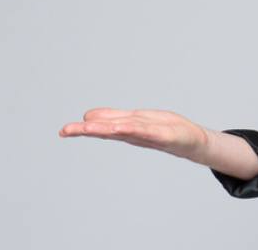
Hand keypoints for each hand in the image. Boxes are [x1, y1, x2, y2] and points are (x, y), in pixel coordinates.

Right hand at [59, 107, 211, 162]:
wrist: (193, 141)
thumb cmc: (164, 130)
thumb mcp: (135, 121)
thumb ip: (113, 118)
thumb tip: (88, 116)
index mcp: (127, 128)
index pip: (103, 126)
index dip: (84, 128)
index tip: (63, 130)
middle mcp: (135, 132)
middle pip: (109, 129)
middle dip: (88, 129)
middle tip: (66, 131)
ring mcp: (150, 133)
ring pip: (125, 129)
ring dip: (107, 128)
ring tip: (88, 127)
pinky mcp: (166, 135)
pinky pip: (149, 131)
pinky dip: (136, 129)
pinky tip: (123, 127)